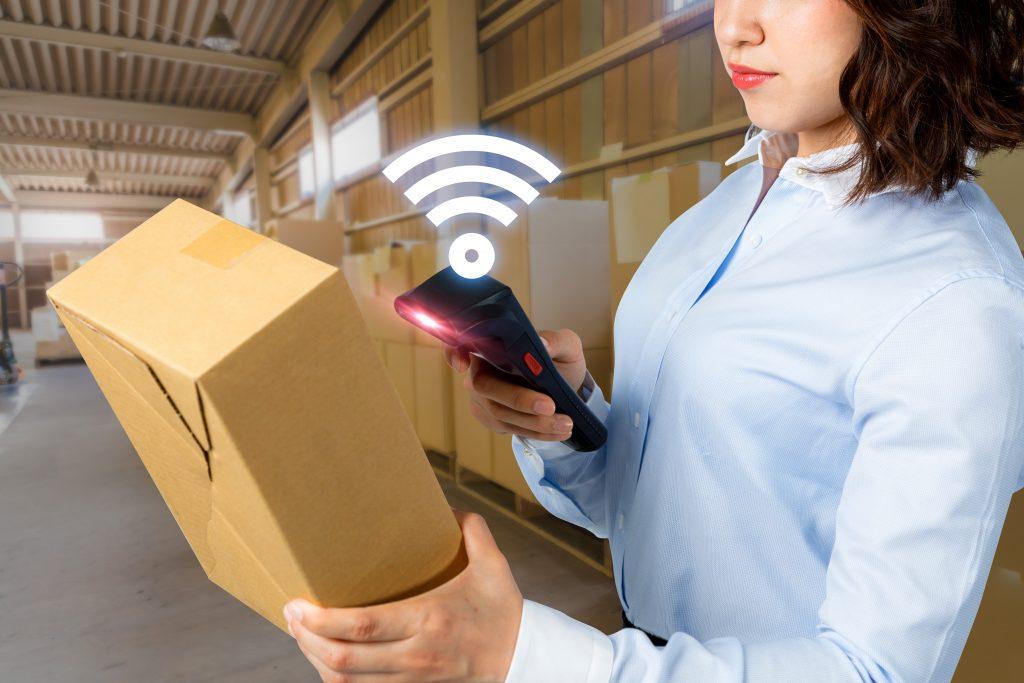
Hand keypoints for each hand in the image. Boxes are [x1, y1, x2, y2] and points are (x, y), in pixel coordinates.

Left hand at [285, 510, 522, 681]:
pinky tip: (324, 658)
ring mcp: (413, 677)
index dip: (322, 620)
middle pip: (344, 659)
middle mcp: (415, 653)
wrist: (523, 658)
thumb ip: (470, 530)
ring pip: (347, 682)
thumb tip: (445, 505)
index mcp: (429, 619)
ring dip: (315, 660)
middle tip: (290, 615)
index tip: (297, 603)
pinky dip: (336, 679)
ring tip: (301, 633)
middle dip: (307, 639)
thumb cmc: (504, 610)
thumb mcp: (493, 565)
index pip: (363, 626)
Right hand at [444, 328, 586, 441]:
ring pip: (499, 413)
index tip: (462, 364)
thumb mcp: (567, 346)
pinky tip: (558, 430)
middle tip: (550, 406)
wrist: (565, 387)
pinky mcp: (490, 418)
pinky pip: (508, 427)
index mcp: (493, 344)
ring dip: (535, 422)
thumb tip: (542, 344)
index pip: (461, 343)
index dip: (453, 352)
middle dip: (519, 399)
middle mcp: (480, 370)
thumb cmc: (560, 359)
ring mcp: (482, 397)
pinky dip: (535, 431)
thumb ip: (557, 341)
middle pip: (486, 387)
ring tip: (565, 423)